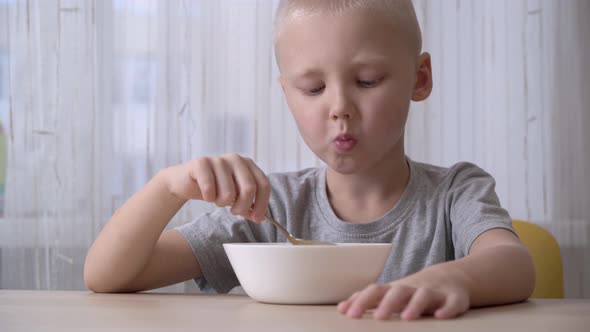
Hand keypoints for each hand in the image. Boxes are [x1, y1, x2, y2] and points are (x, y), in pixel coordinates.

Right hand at [162, 154, 270, 222]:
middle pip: (249, 188)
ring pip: (229, 193)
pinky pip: (210, 189)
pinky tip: (206, 194)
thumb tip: (260, 217)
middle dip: (242, 207)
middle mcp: (236, 159)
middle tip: (234, 211)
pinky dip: (208, 197)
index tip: (257, 218)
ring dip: (222, 203)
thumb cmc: (215, 188)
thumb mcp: (235, 198)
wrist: (186, 182)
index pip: (263, 184)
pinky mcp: (201, 163)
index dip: (262, 204)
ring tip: (216, 198)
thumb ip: (249, 206)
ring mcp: (219, 160)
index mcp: (248, 164)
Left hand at [337, 267, 469, 319]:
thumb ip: (367, 300)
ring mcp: (434, 292)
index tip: (349, 314)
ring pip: (424, 295)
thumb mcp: (390, 294)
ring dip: (415, 305)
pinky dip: (447, 309)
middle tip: (378, 317)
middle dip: (388, 303)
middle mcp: (412, 289)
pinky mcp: (454, 299)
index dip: (362, 301)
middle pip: (398, 291)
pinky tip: (441, 316)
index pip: (375, 292)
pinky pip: (452, 303)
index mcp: (394, 289)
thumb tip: (341, 308)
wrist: (449, 278)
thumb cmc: (412, 291)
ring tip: (407, 317)